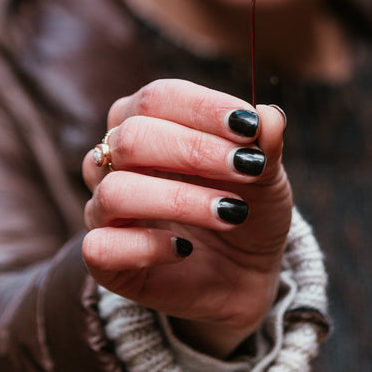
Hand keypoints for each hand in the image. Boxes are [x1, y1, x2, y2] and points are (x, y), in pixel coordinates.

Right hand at [82, 80, 290, 357]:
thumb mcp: (266, 177)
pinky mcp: (105, 259)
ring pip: (116, 192)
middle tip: (247, 168)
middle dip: (193, 150)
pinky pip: (101, 248)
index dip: (202, 108)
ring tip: (231, 213)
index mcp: (148, 122)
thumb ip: (264, 146)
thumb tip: (269, 116)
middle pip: (132, 137)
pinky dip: (146, 247)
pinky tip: (184, 249)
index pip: (158, 98)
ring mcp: (104, 209)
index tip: (249, 126)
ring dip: (179, 199)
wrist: (244, 274)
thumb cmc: (248, 207)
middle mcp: (116, 160)